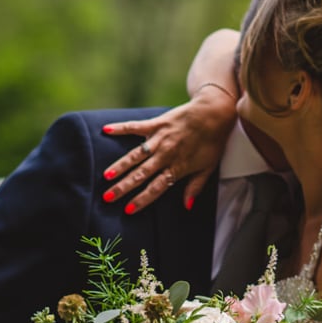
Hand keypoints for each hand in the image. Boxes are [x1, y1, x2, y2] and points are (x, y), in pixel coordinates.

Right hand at [101, 84, 235, 212]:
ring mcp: (160, 138)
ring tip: (106, 176)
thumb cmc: (212, 142)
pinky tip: (106, 130)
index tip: (128, 209)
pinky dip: (121, 128)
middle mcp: (166, 155)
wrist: (215, 113)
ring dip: (120, 166)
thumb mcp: (208, 167)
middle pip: (141, 174)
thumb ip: (195, 187)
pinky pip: (136, 127)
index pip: (156, 187)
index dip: (142, 199)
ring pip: (136, 155)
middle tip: (107, 197)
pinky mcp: (157, 123)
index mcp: (177, 167)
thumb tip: (187, 206)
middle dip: (123, 187)